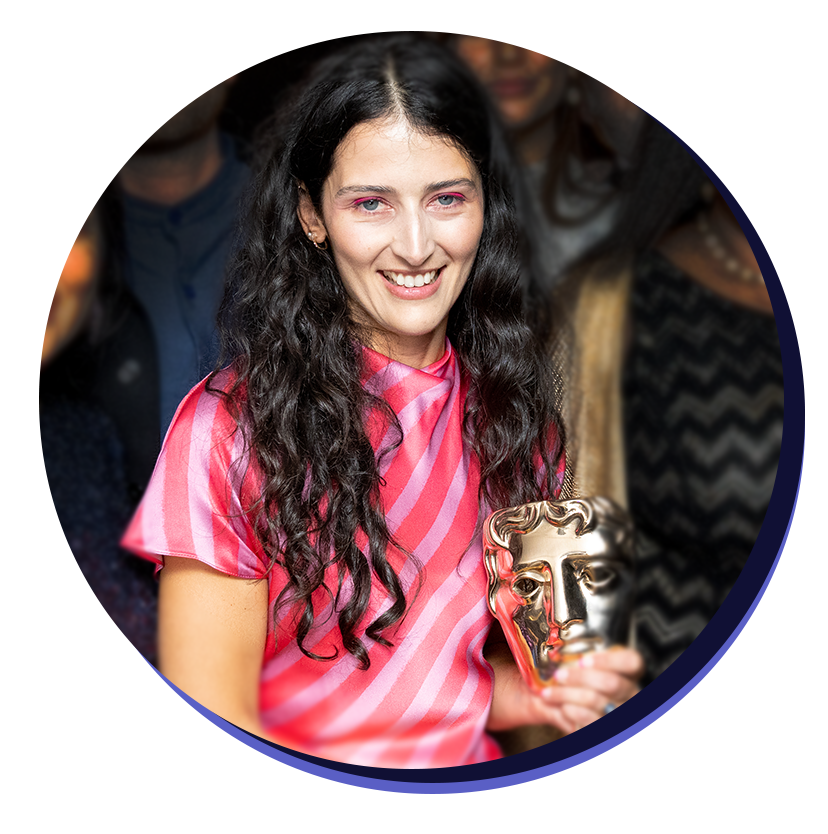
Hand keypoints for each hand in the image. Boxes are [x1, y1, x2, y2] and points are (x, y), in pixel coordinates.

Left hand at [486, 643, 643, 734]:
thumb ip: (570, 640)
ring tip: (548, 692)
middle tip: (559, 674)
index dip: (611, 660)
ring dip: (570, 696)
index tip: (583, 659)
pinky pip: (593, 725)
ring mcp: (618, 713)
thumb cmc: (565, 672)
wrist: (551, 702)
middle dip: (582, 678)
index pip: (633, 661)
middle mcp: (627, 691)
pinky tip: (560, 707)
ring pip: (599, 704)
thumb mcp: (571, 654)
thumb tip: (543, 604)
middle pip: (614, 684)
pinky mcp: (605, 732)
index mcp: (624, 668)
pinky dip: (574, 714)